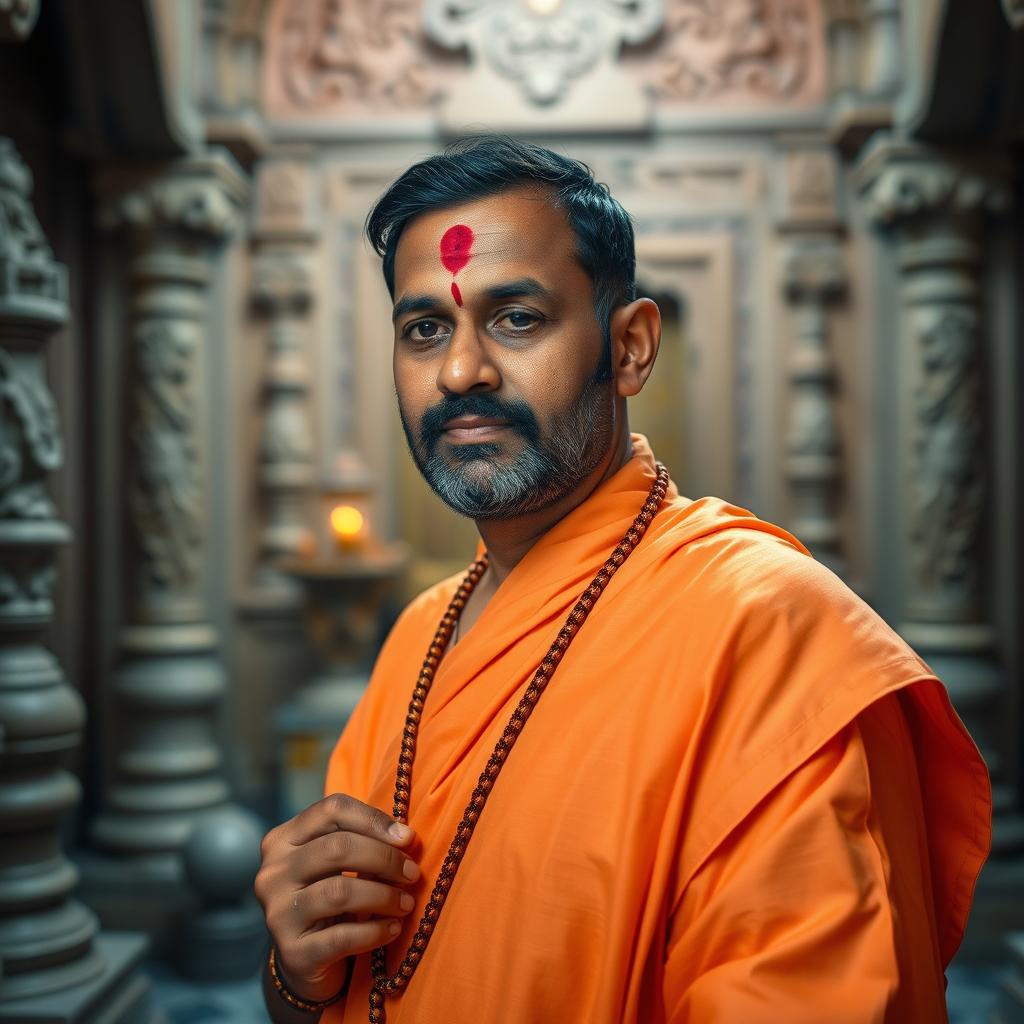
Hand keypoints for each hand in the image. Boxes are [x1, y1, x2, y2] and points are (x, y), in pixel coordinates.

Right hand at [255, 793, 419, 1003]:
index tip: (407, 837)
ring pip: (340, 892)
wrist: (304, 958)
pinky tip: (393, 929)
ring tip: (406, 903)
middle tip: (412, 873)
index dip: (374, 819)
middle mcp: (273, 872)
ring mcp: (278, 913)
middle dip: (384, 858)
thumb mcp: (339, 864)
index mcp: (283, 839)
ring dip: (384, 896)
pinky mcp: (293, 952)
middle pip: (337, 848)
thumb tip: (405, 837)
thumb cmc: (329, 895)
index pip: (331, 809)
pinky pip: (342, 936)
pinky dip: (375, 931)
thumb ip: (363, 841)